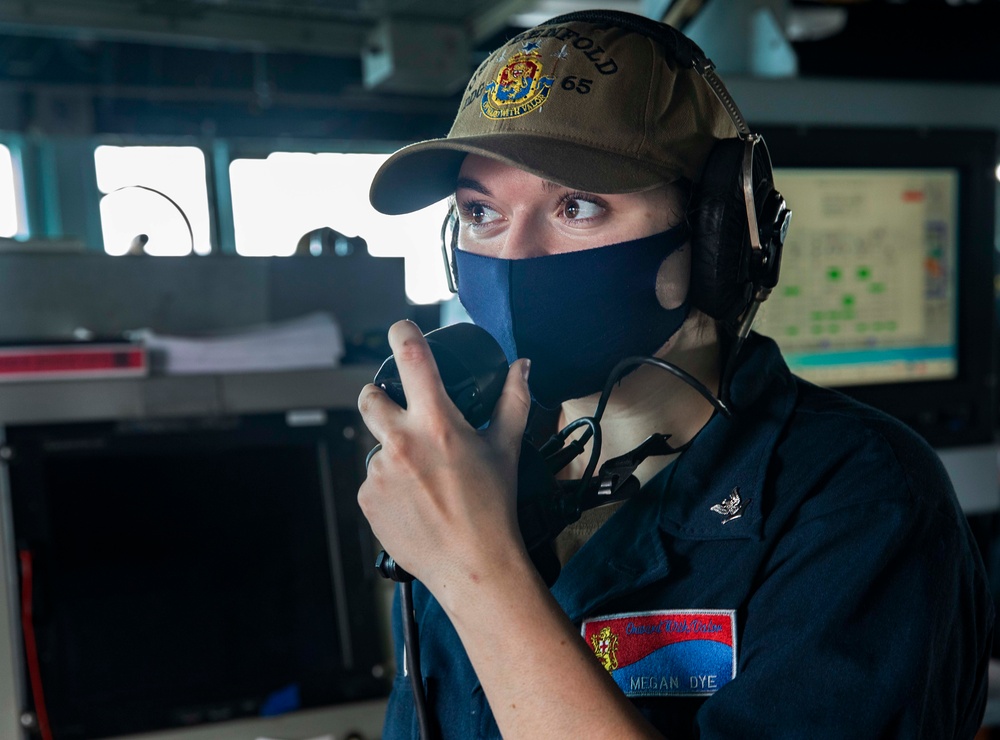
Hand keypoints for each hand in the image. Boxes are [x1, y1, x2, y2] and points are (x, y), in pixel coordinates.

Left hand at [357, 320, 531, 596]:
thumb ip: (514, 400)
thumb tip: (522, 367)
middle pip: (368, 397)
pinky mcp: (367, 499)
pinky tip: (414, 501)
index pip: (411, 357)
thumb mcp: (506, 448)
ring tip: (424, 479)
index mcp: (437, 423)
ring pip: (375, 445)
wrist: (474, 565)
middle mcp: (402, 442)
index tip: (401, 329)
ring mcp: (380, 472)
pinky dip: (389, 485)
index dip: (403, 333)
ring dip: (393, 452)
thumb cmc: (493, 508)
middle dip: (379, 398)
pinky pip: (372, 480)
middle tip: (402, 415)